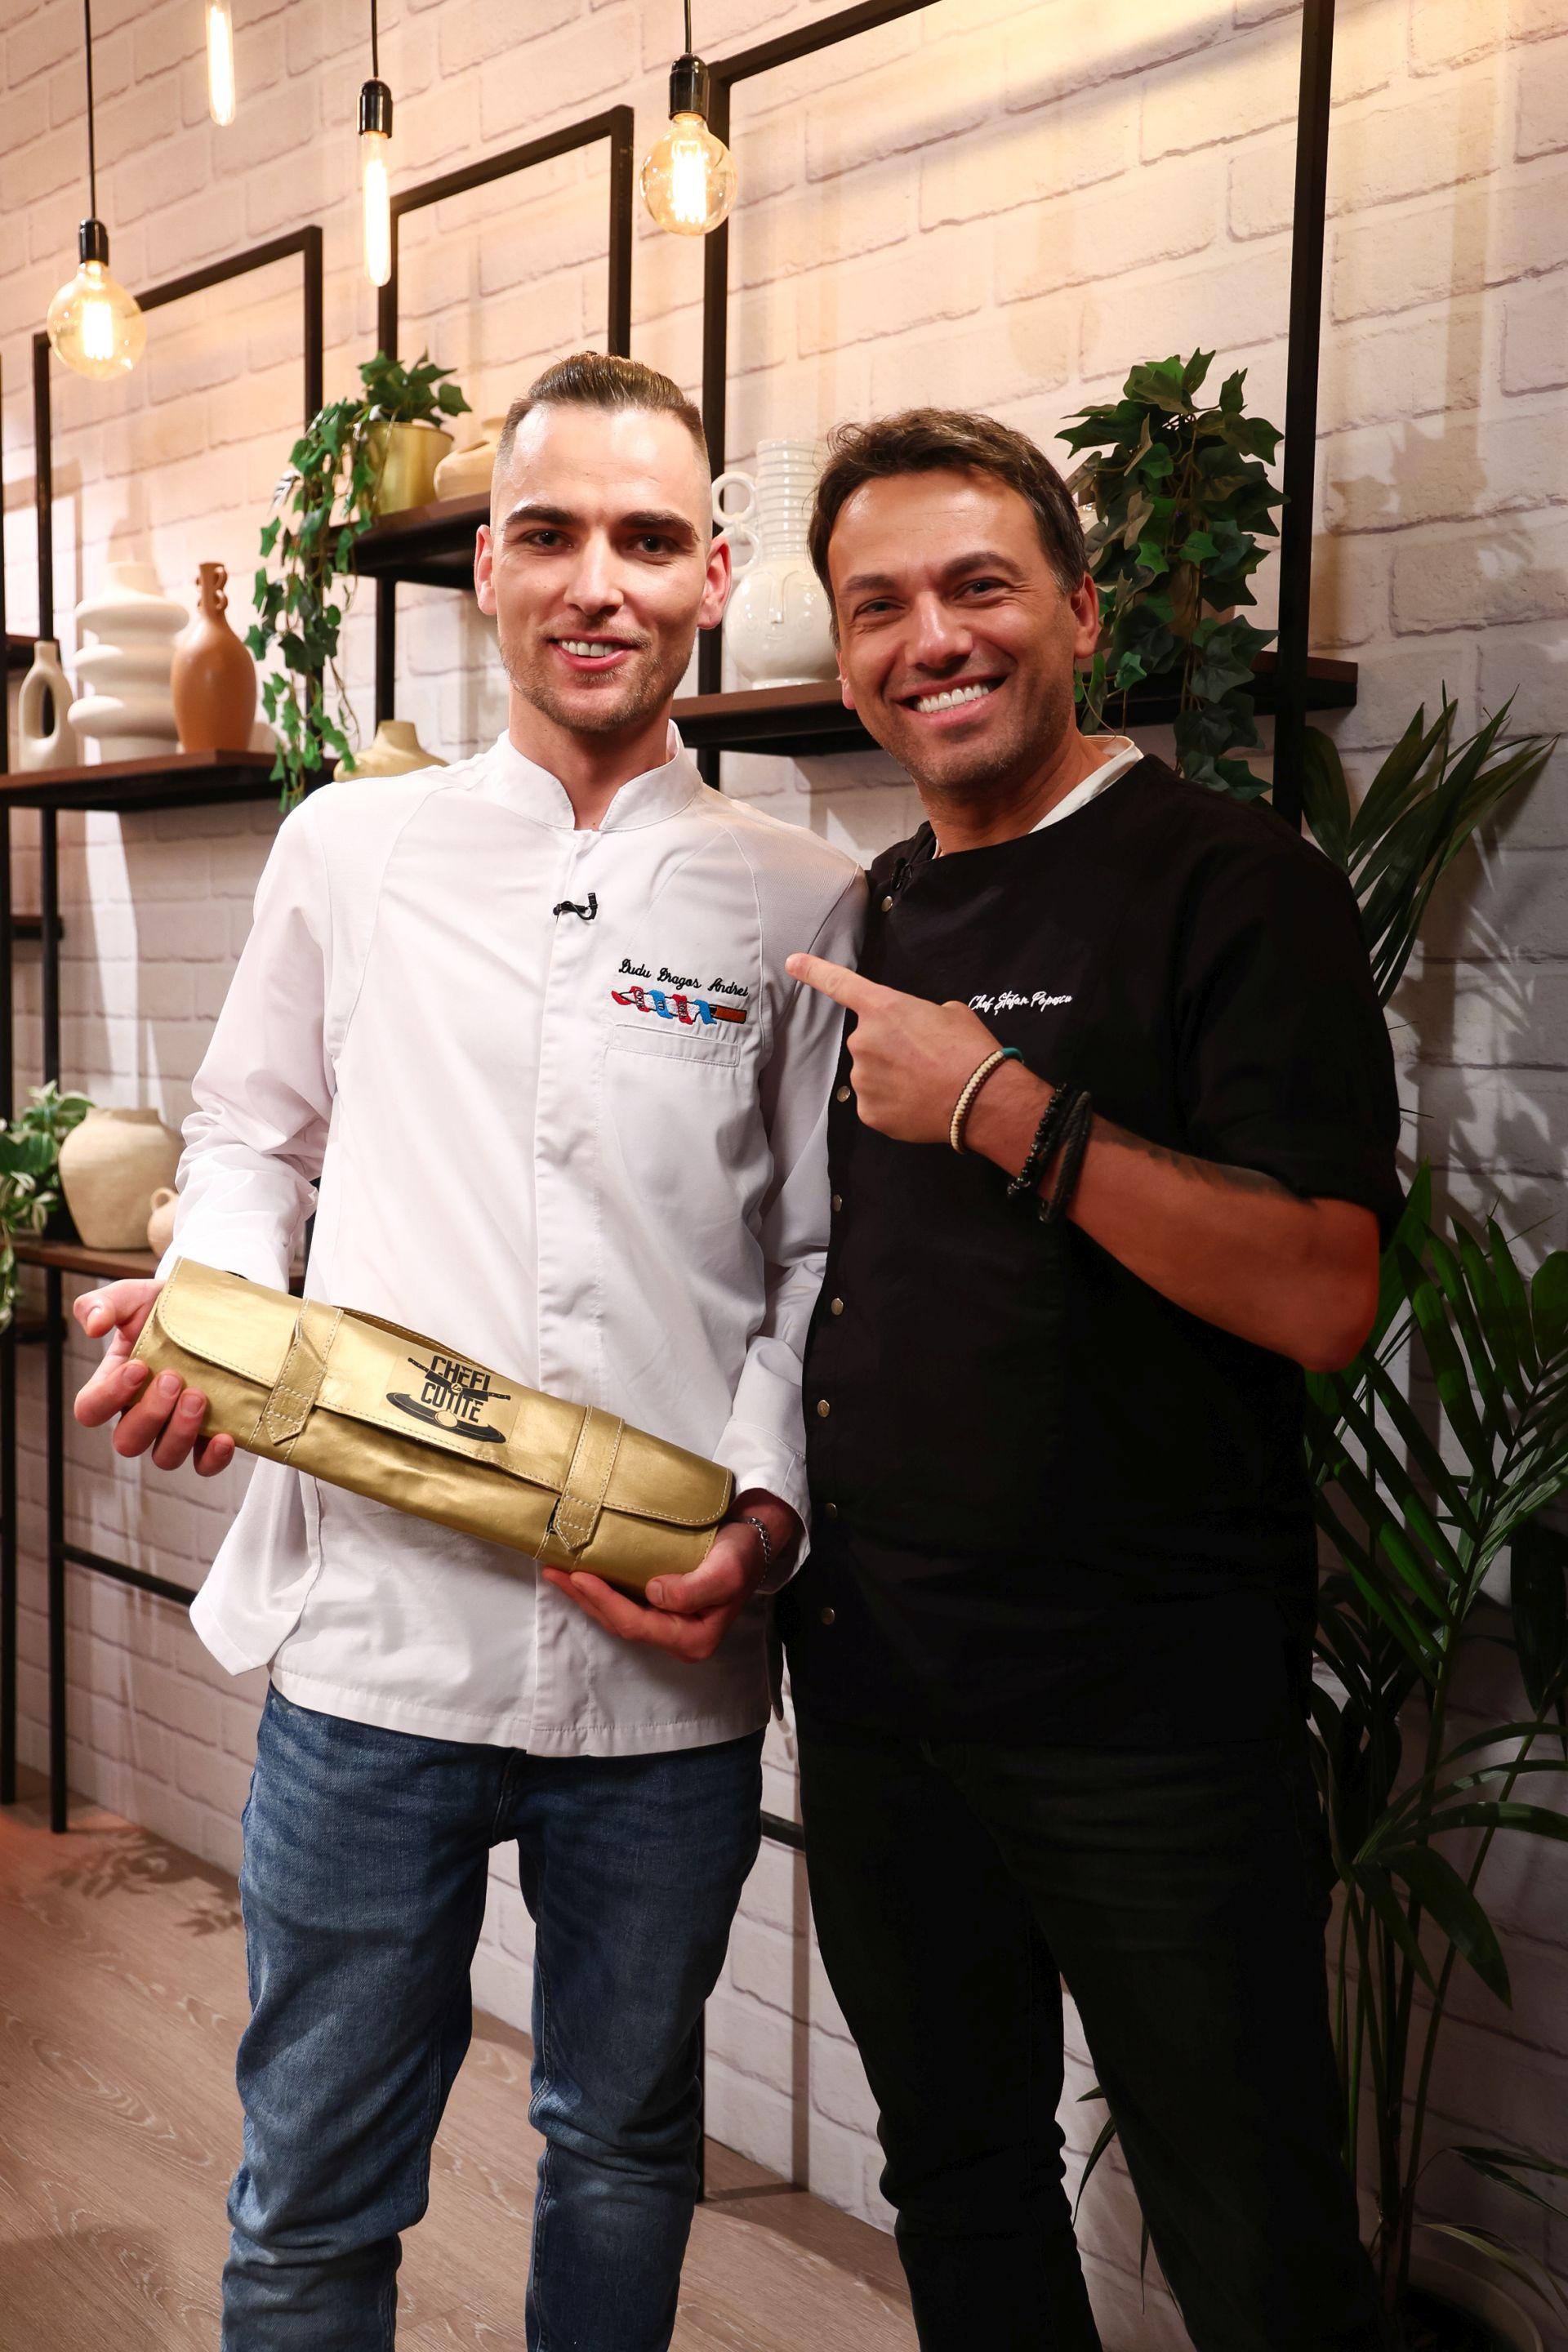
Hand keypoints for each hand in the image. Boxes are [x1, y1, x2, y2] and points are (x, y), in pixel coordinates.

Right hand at [71, 1278, 235, 1476]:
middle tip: (174, 1378)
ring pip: (164, 1457)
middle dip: (150, 1413)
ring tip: (199, 1397)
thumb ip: (104, 1303)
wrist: (217, 1311)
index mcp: (116, 1384)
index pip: (91, 1410)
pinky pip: (204, 1466)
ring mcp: (175, 1428)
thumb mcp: (134, 1296)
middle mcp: (142, 1413)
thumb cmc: (168, 1307)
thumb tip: (93, 1326)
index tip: (139, 1366)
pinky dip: (212, 1459)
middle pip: (127, 1442)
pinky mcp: (208, 1437)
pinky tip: (225, 1436)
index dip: (108, 1397)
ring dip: (179, 1433)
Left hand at [540, 1492, 798, 1662]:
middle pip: (620, 1624)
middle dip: (584, 1599)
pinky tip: (581, 1576)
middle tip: (553, 1572)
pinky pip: (624, 1604)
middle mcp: (677, 1639)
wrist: (754, 1541)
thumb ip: (693, 1590)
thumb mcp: (725, 1572)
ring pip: (617, 1616)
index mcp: (692, 1639)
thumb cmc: (742, 1554)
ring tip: (556, 1573)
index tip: (579, 1576)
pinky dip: (600, 1590)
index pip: (637, 1625)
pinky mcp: (662, 1609)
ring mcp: (668, 1626)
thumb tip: (655, 1594)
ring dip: (585, 1596)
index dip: (605, 1602)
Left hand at [785, 952, 999, 1143]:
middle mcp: (863, 1040)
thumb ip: (920, 1015)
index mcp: (884, 1008)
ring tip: (926, 1083)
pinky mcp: (868, 1111)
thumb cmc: (970, 1051)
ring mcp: (862, 1078)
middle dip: (891, 1048)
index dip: (814, 971)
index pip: (840, 984)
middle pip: (868, 1041)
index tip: (792, 963)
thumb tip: (917, 1030)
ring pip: (871, 1074)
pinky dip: (894, 1103)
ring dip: (892, 1077)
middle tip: (925, 1058)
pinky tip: (918, 1103)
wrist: (981, 1099)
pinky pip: (875, 1102)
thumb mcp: (950, 1014)